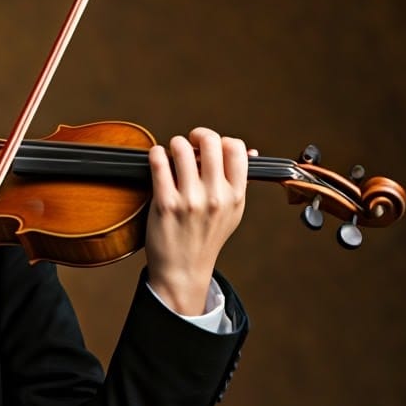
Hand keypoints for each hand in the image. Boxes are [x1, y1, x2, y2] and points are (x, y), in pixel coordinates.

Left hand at [144, 127, 252, 314]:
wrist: (183, 270)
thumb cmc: (205, 238)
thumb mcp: (232, 213)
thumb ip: (238, 182)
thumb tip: (249, 151)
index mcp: (235, 196)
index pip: (236, 149)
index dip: (222, 140)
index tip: (211, 146)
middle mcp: (215, 197)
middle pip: (211, 142)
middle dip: (198, 135)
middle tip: (190, 141)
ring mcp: (190, 200)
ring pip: (182, 148)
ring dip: (175, 144)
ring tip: (172, 150)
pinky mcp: (165, 204)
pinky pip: (159, 163)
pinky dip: (156, 154)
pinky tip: (156, 157)